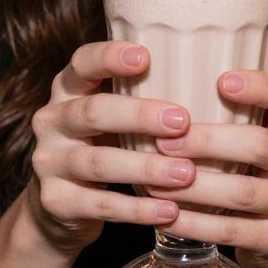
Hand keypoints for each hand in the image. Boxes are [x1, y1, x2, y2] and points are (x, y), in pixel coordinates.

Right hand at [24, 40, 195, 257]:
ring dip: (146, 168)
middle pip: (94, 111)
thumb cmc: (104, 144)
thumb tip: (218, 78)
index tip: (145, 57)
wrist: (58, 208)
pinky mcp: (56, 201)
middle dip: (140, 116)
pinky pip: (101, 205)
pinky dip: (139, 209)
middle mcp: (52, 119)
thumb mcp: (111, 114)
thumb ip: (141, 95)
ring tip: (186, 173)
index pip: (82, 62)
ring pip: (100, 162)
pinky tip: (170, 211)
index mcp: (68, 88)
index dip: (110, 57)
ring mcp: (49, 162)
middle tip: (183, 122)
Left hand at [150, 69, 267, 267]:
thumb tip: (159, 81)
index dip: (261, 86)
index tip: (222, 80)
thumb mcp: (257, 136)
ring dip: (194, 187)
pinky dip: (195, 223)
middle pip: (261, 145)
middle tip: (165, 141)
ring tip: (154, 182)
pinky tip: (167, 216)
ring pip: (243, 192)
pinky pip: (232, 230)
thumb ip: (228, 114)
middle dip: (208, 142)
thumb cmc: (256, 171)